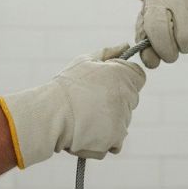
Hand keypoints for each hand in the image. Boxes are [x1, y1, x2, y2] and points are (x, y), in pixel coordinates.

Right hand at [0, 45, 145, 168]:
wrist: (50, 115)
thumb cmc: (65, 87)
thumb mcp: (85, 61)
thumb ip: (109, 53)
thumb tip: (126, 45)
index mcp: (122, 74)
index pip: (138, 77)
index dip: (124, 80)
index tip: (107, 85)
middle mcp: (127, 95)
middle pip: (131, 101)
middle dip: (116, 102)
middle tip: (91, 104)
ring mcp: (123, 118)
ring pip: (123, 122)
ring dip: (109, 123)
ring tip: (85, 119)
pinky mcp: (116, 138)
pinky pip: (116, 143)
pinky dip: (104, 141)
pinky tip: (88, 134)